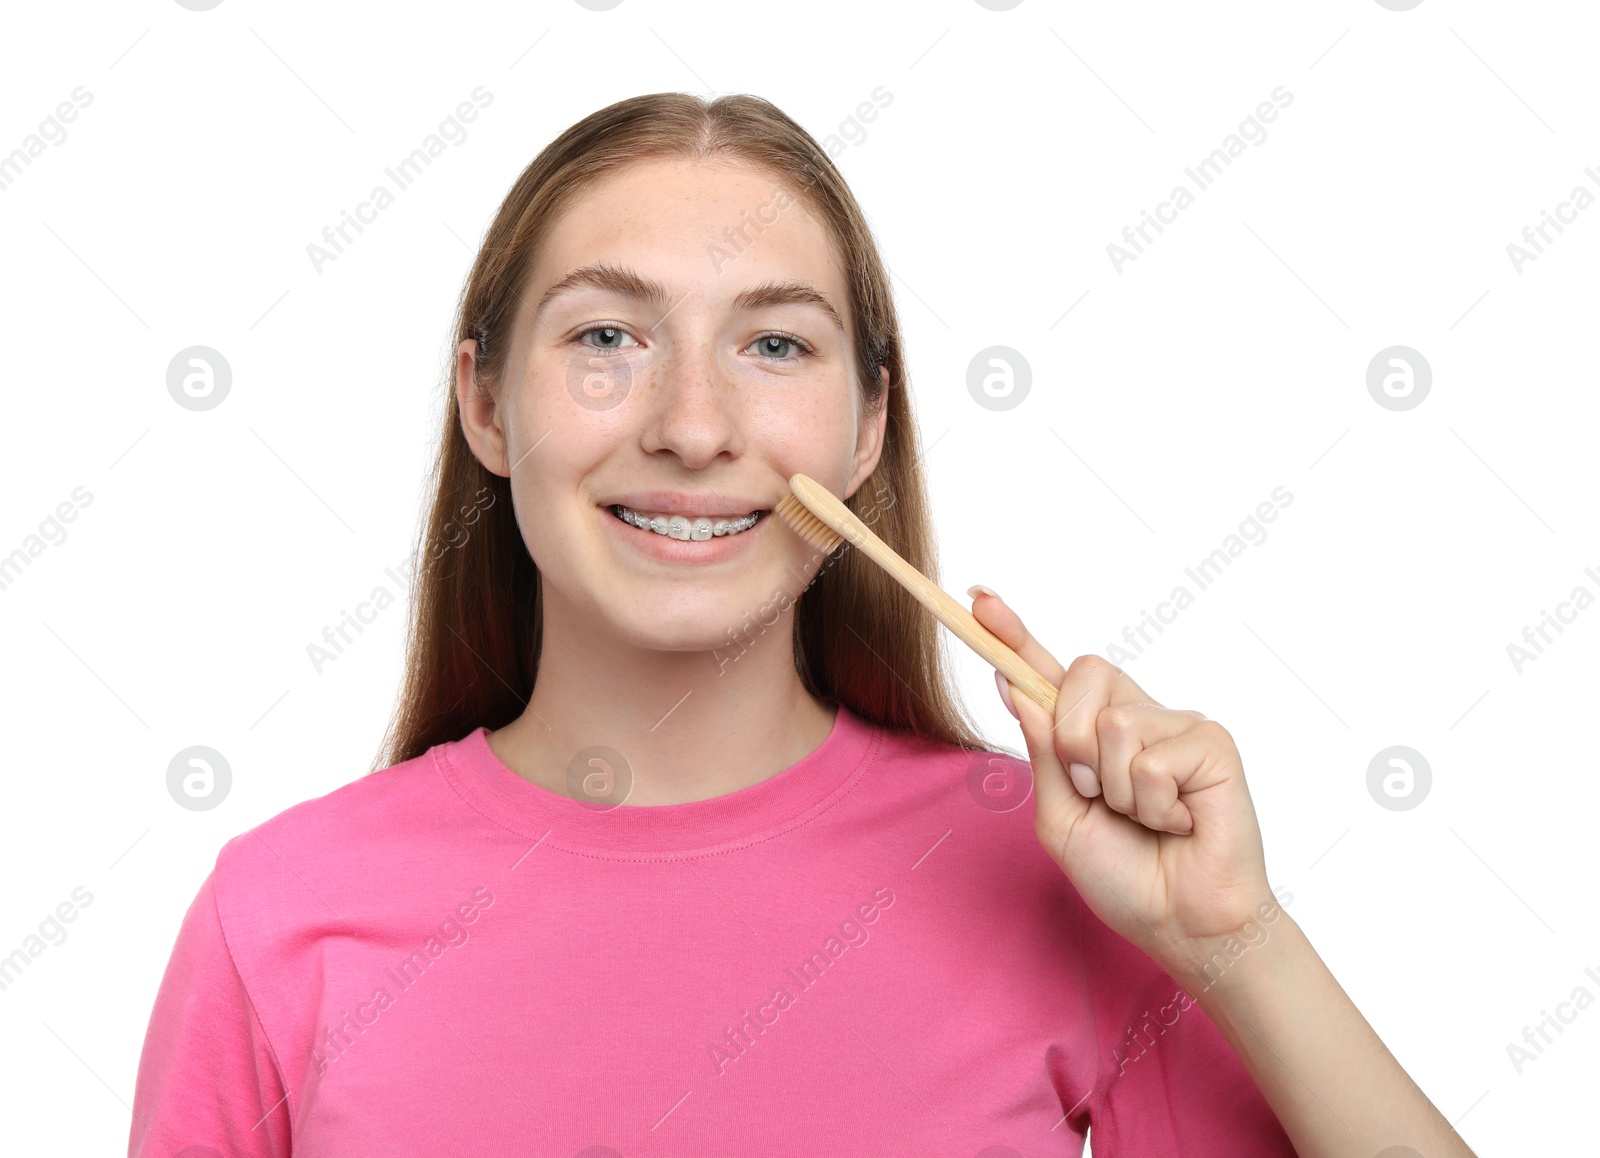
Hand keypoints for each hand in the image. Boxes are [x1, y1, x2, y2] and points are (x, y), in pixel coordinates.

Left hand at [969, 588, 1276, 971]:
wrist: (1180, 924)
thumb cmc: (1124, 877)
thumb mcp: (1061, 816)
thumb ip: (1042, 752)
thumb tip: (1013, 685)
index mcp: (1090, 733)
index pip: (1049, 673)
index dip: (1015, 635)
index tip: (979, 598)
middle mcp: (1134, 717)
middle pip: (1081, 674)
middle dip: (1071, 741)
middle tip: (1097, 795)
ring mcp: (1175, 725)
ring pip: (1113, 724)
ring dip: (1116, 789)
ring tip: (1148, 819)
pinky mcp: (1212, 742)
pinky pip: (1154, 758)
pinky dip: (1154, 804)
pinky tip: (1180, 823)